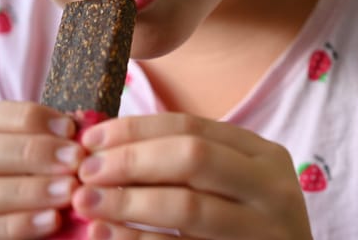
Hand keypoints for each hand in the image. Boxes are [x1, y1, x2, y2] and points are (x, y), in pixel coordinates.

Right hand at [0, 101, 84, 238]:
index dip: (39, 120)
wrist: (16, 213)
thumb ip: (57, 136)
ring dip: (37, 190)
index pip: (7, 115)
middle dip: (40, 153)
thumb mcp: (44, 145)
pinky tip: (54, 219)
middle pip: (1, 150)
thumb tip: (82, 130)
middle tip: (76, 160)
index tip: (70, 129)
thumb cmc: (42, 169)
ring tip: (71, 190)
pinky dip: (25, 223)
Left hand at [73, 113, 313, 239]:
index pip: (192, 127)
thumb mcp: (235, 178)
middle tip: (87, 171)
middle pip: (193, 158)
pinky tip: (106, 233)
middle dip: (132, 160)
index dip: (137, 129)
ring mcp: (263, 228)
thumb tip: (111, 148)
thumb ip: (192, 161)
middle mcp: (270, 186)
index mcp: (263, 154)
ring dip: (129, 202)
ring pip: (188, 207)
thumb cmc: (250, 217)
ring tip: (87, 202)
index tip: (93, 138)